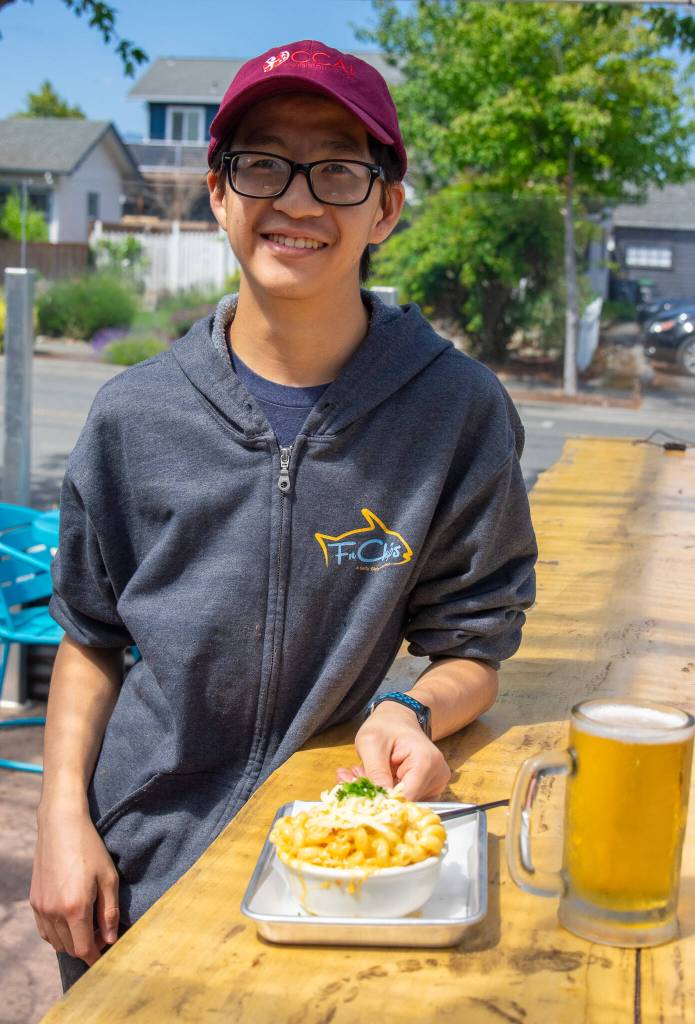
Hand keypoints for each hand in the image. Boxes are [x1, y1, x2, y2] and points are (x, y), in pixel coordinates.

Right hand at [30, 803, 118, 963]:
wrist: (61, 826)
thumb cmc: (90, 849)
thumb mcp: (109, 878)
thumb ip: (110, 912)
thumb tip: (111, 940)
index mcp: (75, 908)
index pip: (84, 949)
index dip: (96, 956)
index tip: (107, 954)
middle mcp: (54, 912)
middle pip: (70, 948)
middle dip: (87, 947)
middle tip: (103, 933)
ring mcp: (41, 908)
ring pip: (56, 942)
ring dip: (72, 941)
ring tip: (88, 924)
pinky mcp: (34, 901)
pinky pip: (45, 930)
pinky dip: (58, 933)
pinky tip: (71, 919)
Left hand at [338, 701, 450, 800]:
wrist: (399, 718)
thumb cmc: (385, 726)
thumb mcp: (371, 742)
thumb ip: (375, 771)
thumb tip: (379, 800)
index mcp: (426, 762)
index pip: (406, 797)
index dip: (382, 798)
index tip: (359, 787)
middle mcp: (437, 775)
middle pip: (405, 801)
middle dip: (378, 793)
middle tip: (356, 776)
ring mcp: (436, 783)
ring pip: (404, 802)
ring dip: (381, 792)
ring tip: (368, 771)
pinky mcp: (430, 789)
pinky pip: (406, 799)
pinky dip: (388, 791)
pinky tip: (377, 775)